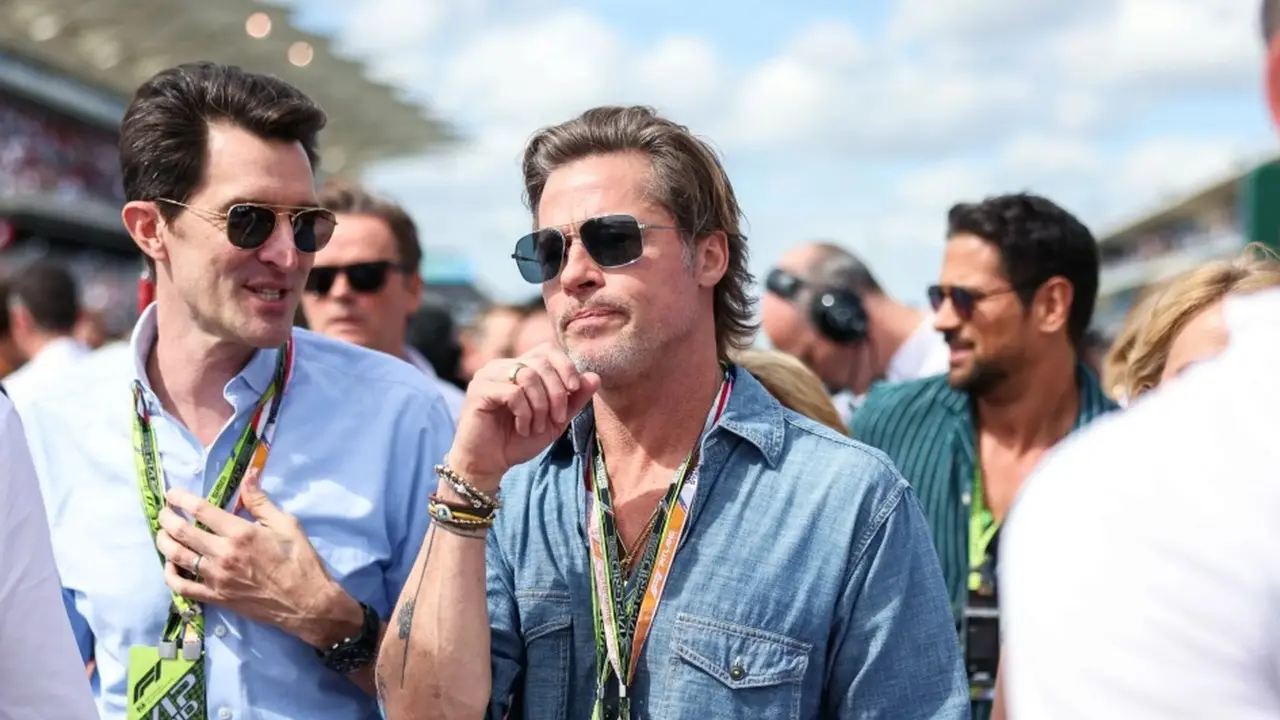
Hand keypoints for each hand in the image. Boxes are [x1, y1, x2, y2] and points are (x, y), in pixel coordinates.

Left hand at [154, 468, 349, 645]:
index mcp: (241, 532)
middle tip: (163, 511)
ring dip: (164, 542)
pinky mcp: (216, 597)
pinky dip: (170, 574)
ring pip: (177, 557)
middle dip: (167, 517)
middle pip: (182, 531)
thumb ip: (261, 501)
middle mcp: (223, 553)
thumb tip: (248, 475)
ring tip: (162, 533)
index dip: (182, 498)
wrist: (306, 603)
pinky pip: (182, 587)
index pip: (201, 510)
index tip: (172, 493)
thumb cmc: (300, 560)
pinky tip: (170, 565)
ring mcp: (216, 577)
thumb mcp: (287, 524)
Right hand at [449, 343, 599, 483]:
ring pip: (528, 376)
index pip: (548, 350)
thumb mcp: (555, 421)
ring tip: (537, 426)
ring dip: (541, 406)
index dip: (565, 366)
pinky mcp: (479, 391)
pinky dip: (525, 413)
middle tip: (557, 419)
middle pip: (541, 363)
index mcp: (519, 367)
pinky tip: (523, 428)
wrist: (489, 464)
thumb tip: (595, 377)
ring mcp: (488, 376)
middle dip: (557, 393)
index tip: (574, 390)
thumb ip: (574, 399)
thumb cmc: (519, 440)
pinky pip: (512, 392)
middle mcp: (502, 366)